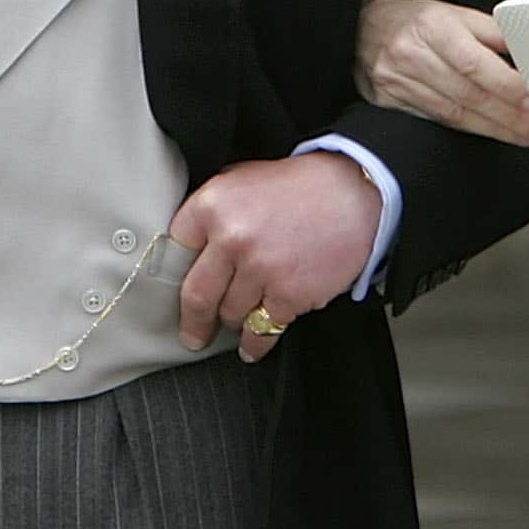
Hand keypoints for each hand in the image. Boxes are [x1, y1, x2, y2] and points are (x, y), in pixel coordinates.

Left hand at [170, 154, 382, 361]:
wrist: (355, 192)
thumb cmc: (301, 186)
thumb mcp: (245, 179)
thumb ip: (214, 210)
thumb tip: (190, 246)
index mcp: (214, 203)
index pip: (174, 250)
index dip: (175, 273)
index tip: (173, 291)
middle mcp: (231, 236)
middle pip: (196, 295)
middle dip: (193, 323)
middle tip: (192, 335)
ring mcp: (260, 268)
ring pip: (230, 315)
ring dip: (233, 324)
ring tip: (236, 326)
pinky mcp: (288, 293)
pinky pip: (262, 331)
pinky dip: (256, 344)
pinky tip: (252, 348)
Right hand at [356, 0, 528, 146]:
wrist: (364, 29)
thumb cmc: (416, 21)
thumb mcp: (455, 14)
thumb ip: (492, 33)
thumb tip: (528, 54)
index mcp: (433, 26)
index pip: (475, 64)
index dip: (507, 87)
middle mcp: (412, 54)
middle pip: (468, 95)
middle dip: (510, 116)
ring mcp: (398, 82)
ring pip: (454, 115)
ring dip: (495, 129)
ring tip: (525, 136)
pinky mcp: (390, 102)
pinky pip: (437, 121)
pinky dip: (469, 129)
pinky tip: (492, 132)